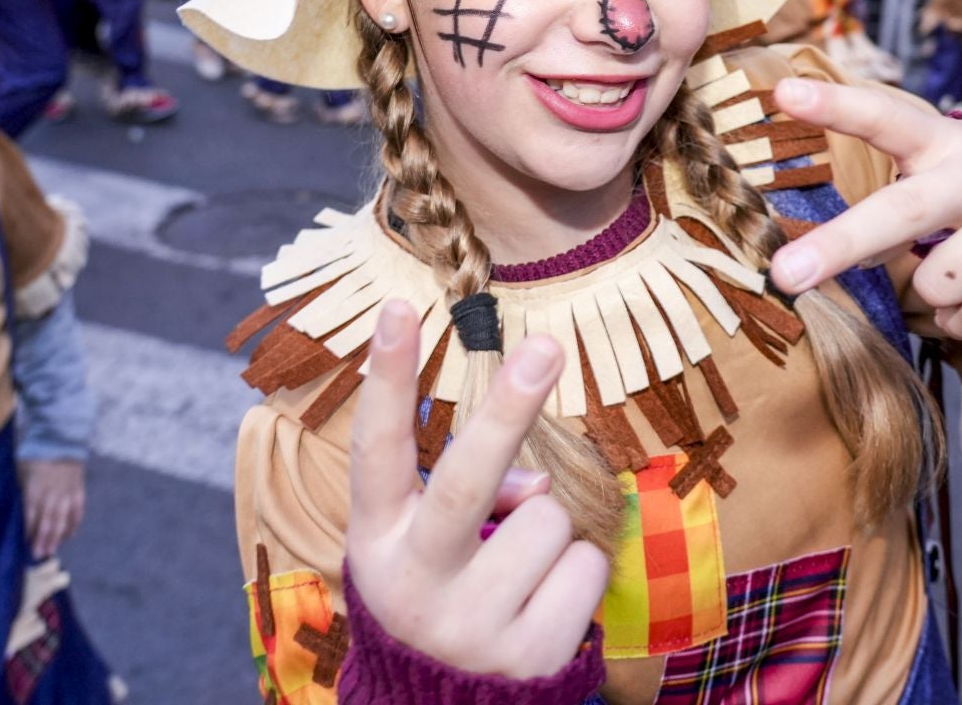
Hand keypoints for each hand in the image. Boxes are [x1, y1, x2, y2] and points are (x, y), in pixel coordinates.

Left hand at [20, 458, 86, 558]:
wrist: (61, 439)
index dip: (28, 531)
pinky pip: (77, 512)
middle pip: (47, 521)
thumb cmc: (35, 456)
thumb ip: (21, 491)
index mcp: (34, 489)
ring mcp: (67, 493)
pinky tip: (69, 535)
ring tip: (51, 550)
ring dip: (56, 536)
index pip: (30, 515)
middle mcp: (51, 494)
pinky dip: (73, 524)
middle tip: (38, 555)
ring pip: (62, 519)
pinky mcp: (78, 491)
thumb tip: (15, 511)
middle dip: (42, 539)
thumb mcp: (21, 471)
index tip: (23, 545)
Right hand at [347, 301, 609, 678]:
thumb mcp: (428, 544)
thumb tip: (540, 484)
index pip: (376, 448)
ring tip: (519, 571)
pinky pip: (585, 566)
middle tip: (547, 346)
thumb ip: (468, 493)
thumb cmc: (445, 592)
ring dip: (549, 530)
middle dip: (508, 409)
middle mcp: (414, 585)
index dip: (387, 377)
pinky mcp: (528, 656)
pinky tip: (542, 605)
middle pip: (466, 481)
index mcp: (378, 542)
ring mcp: (470, 627)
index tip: (401, 305)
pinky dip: (576, 574)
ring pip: (547, 518)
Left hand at [767, 78, 961, 339]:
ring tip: (958, 267)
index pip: (886, 115)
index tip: (783, 93)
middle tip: (784, 275)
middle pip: (901, 213)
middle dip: (839, 245)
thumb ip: (890, 192)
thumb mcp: (942, 163)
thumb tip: (822, 259)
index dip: (835, 105)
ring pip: (934, 286)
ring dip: (929, 293)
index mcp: (945, 140)